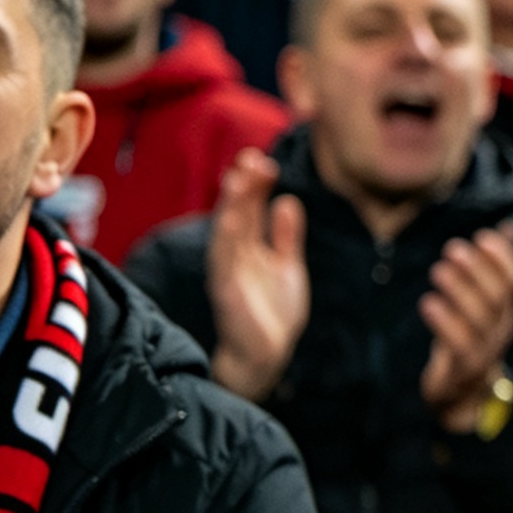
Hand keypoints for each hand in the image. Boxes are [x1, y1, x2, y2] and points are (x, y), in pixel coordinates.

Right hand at [205, 149, 308, 402]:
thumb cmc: (272, 312)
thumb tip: (288, 201)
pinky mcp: (227, 291)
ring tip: (239, 177)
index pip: (249, 210)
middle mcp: (234, 256)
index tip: (263, 161)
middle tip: (250, 157)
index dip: (254, 186)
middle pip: (236, 214)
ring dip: (232, 205)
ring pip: (227, 232)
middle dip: (242, 186)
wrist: (266, 355)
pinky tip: (231, 219)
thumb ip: (286, 236)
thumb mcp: (286, 266)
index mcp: (248, 248)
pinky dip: (226, 239)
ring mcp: (228, 272)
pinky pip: (224, 262)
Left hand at [421, 223, 512, 432]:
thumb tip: (510, 229)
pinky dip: (444, 321)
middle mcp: (502, 328)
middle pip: (498, 296)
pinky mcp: (465, 368)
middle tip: (452, 248)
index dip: (502, 257)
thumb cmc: (472, 336)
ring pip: (479, 318)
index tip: (481, 236)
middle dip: (477, 269)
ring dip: (459, 291)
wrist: (464, 393)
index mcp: (509, 310)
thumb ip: (495, 266)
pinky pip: (459, 344)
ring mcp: (486, 349)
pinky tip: (428, 303)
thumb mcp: (486, 302)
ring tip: (437, 270)